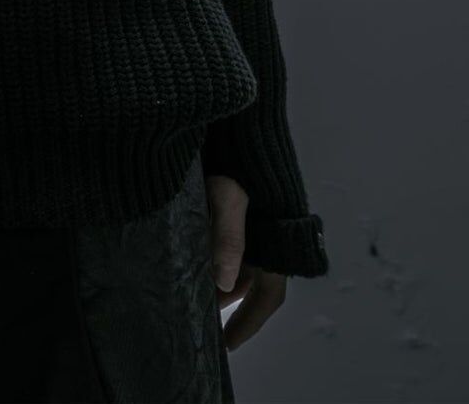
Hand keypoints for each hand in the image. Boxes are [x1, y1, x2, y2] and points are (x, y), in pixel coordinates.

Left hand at [205, 170, 286, 350]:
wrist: (244, 121)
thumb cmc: (237, 159)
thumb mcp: (228, 198)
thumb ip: (227, 238)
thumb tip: (224, 284)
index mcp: (275, 242)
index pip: (267, 297)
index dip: (248, 322)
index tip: (227, 346)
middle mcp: (270, 237)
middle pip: (253, 283)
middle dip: (230, 304)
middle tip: (202, 320)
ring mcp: (258, 223)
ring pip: (242, 263)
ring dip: (222, 279)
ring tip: (193, 291)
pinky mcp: (243, 207)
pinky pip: (234, 242)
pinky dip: (218, 256)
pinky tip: (195, 256)